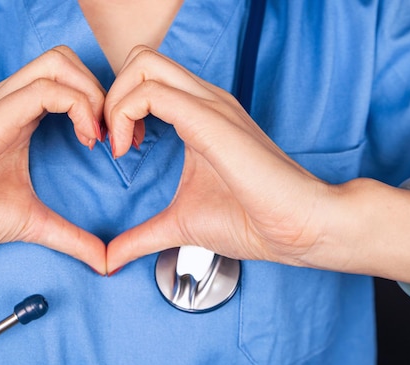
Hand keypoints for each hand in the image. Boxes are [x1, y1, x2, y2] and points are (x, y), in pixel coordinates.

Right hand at [0, 46, 107, 272]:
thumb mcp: (29, 223)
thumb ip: (70, 237)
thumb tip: (104, 261)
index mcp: (13, 119)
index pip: (64, 82)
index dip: (97, 104)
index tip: (110, 144)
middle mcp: (4, 104)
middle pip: (64, 61)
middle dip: (99, 90)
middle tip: (108, 134)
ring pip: (57, 65)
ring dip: (91, 94)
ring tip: (97, 136)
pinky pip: (43, 90)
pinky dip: (78, 106)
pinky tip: (85, 140)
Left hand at [104, 46, 329, 273]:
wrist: (300, 229)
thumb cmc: (251, 221)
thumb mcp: (179, 224)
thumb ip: (141, 236)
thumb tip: (109, 260)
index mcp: (199, 114)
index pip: (144, 80)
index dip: (117, 109)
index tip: (116, 150)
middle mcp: (204, 100)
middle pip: (140, 60)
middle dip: (109, 96)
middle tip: (110, 140)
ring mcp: (209, 105)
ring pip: (142, 65)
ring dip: (114, 103)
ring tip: (119, 147)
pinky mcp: (211, 120)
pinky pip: (152, 92)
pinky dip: (124, 114)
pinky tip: (128, 151)